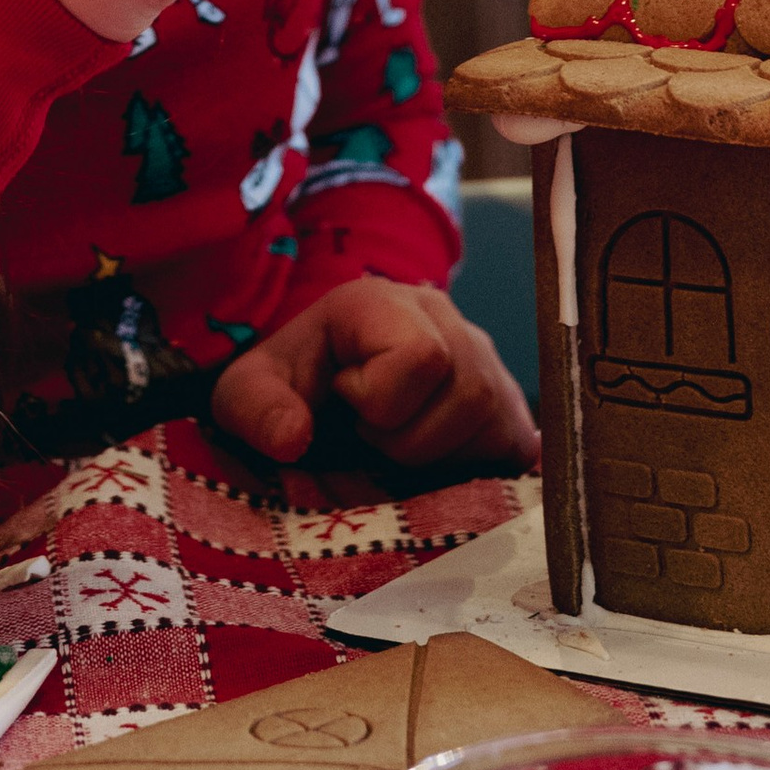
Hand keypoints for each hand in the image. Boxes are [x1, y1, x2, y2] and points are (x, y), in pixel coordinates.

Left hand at [212, 278, 537, 470]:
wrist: (322, 386)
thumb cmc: (291, 388)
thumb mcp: (250, 391)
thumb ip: (256, 408)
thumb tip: (293, 438)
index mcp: (385, 301)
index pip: (420, 356)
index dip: (378, 400)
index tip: (344, 402)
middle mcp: (446, 318)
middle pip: (467, 391)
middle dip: (410, 438)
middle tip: (371, 436)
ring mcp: (485, 360)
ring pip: (495, 418)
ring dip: (441, 456)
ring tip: (400, 446)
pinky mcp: (509, 405)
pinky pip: (519, 446)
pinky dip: (476, 468)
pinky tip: (436, 465)